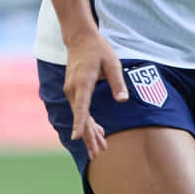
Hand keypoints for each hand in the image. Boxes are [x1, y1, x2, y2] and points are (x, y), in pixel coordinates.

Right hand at [64, 29, 127, 154]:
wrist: (79, 39)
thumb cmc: (98, 50)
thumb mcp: (112, 63)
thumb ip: (117, 82)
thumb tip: (123, 100)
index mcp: (83, 83)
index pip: (81, 107)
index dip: (80, 123)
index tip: (77, 138)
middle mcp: (73, 90)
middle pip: (81, 118)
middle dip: (89, 137)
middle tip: (97, 155)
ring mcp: (71, 91)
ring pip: (80, 116)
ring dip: (89, 133)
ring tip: (100, 150)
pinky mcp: (74, 92)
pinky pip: (80, 111)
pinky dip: (88, 123)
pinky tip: (99, 132)